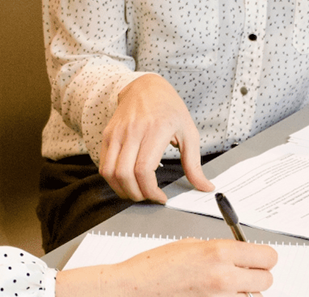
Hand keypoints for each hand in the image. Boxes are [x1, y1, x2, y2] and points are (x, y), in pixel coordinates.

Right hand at [55, 239, 277, 296]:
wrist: (129, 295)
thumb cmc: (153, 268)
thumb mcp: (191, 245)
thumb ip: (222, 249)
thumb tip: (245, 254)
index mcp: (219, 253)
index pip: (267, 257)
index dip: (264, 258)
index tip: (259, 260)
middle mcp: (224, 278)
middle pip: (266, 280)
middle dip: (256, 275)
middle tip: (242, 274)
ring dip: (243, 295)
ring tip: (222, 290)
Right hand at [99, 74, 214, 202]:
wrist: (146, 87)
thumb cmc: (170, 109)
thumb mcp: (189, 133)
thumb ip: (194, 164)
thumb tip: (205, 187)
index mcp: (156, 130)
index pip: (144, 169)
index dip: (150, 191)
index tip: (161, 197)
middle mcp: (133, 131)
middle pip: (124, 175)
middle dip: (137, 194)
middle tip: (149, 197)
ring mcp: (117, 133)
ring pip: (110, 172)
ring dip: (122, 190)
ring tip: (138, 192)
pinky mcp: (107, 135)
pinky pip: (104, 165)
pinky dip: (113, 180)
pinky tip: (127, 181)